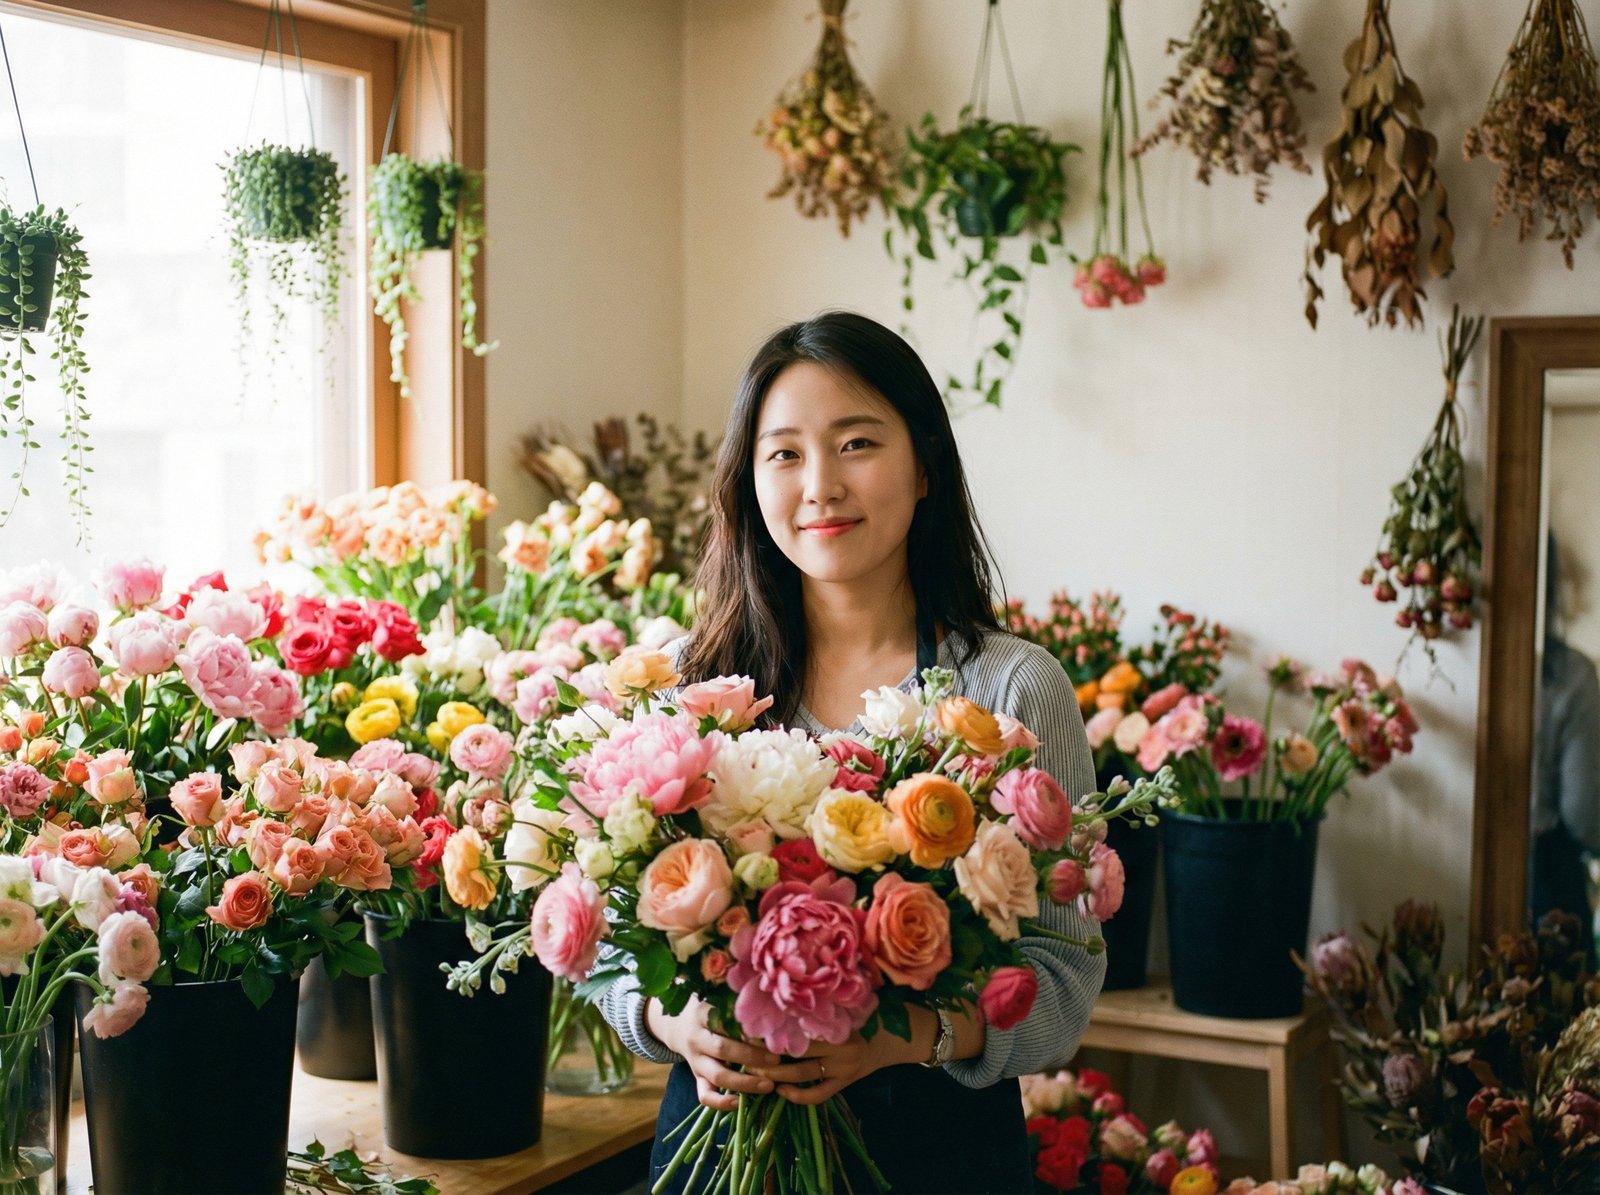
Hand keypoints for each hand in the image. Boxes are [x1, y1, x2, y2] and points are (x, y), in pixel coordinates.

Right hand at [647, 995, 781, 1111]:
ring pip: (717, 1075)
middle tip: (776, 1060)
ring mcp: (695, 1061)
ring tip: (769, 1085)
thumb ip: (737, 1007)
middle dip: (752, 1057)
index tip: (769, 1034)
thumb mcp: (717, 1000)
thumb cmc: (709, 1010)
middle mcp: (697, 1039)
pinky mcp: (696, 1077)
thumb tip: (774, 1012)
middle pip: (723, 1049)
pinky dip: (721, 1103)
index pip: (724, 1022)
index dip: (747, 1029)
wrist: (678, 1026)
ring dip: (745, 1082)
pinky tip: (740, 1103)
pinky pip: (704, 1095)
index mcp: (702, 1014)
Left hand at [751, 1010, 934, 1105]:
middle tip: (741, 1052)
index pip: (796, 1025)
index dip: (770, 1027)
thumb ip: (820, 998)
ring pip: (802, 1074)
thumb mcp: (846, 1000)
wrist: (901, 1035)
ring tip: (754, 1071)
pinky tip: (781, 1092)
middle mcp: (840, 1045)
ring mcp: (844, 1067)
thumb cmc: (869, 1010)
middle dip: (766, 1054)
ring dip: (776, 1075)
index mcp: (837, 1020)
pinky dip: (799, 1096)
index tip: (746, 1025)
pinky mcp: (847, 1082)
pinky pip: (819, 1094)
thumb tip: (782, 984)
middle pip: (794, 1053)